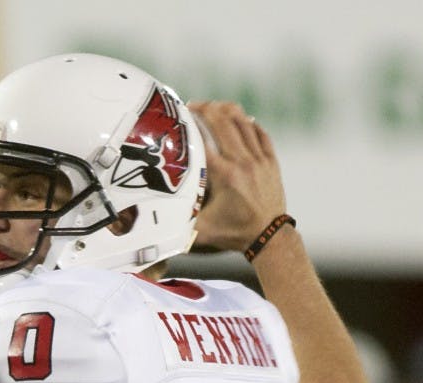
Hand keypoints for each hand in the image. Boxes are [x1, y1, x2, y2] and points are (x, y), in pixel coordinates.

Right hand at [188, 101, 287, 253]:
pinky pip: (259, 132)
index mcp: (223, 176)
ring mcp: (259, 159)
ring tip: (211, 106)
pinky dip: (247, 122)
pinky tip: (237, 118)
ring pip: (243, 122)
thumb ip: (178, 221)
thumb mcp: (201, 229)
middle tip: (192, 105)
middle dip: (206, 109)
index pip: (202, 141)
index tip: (177, 118)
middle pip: (223, 122)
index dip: (189, 126)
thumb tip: (151, 221)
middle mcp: (242, 162)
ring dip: (226, 110)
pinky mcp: (270, 161)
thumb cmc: (233, 233)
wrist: (268, 236)